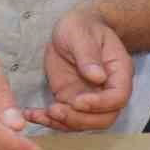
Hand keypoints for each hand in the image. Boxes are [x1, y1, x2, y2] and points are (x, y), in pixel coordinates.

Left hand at [23, 6, 133, 131]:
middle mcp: (107, 90)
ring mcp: (90, 97)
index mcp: (119, 72)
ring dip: (62, 123)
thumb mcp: (81, 33)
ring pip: (83, 122)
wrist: (72, 29)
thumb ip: (88, 55)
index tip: (78, 101)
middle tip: (55, 111)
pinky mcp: (71, 99)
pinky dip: (48, 120)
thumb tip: (97, 77)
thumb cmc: (81, 27)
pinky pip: (64, 116)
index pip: (118, 97)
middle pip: (103, 118)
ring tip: (40, 115)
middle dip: (79, 119)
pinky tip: (31, 115)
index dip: (100, 104)